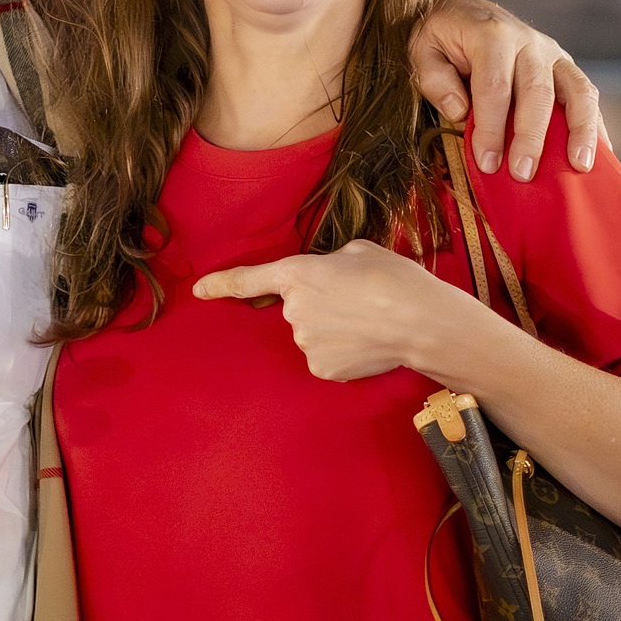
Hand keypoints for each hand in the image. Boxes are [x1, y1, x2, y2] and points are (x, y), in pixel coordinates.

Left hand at [193, 242, 490, 382]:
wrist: (420, 321)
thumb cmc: (394, 278)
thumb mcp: (358, 252)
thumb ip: (330, 264)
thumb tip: (329, 280)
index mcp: (297, 274)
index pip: (249, 279)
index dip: (222, 284)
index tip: (199, 290)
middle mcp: (293, 310)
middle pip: (297, 307)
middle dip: (321, 304)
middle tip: (358, 300)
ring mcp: (305, 343)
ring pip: (313, 334)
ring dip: (333, 328)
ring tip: (368, 321)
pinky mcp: (321, 368)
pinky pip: (325, 357)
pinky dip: (342, 352)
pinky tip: (365, 345)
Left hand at [411, 0, 608, 177]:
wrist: (464, 10)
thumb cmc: (441, 37)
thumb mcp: (422, 49)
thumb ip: (435, 79)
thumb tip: (462, 111)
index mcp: (491, 35)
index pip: (495, 87)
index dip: (491, 128)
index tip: (487, 163)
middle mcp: (528, 41)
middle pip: (537, 92)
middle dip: (531, 137)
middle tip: (523, 174)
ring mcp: (552, 53)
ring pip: (576, 90)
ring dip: (580, 130)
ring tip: (579, 166)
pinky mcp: (565, 66)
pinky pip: (587, 94)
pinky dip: (595, 125)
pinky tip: (600, 154)